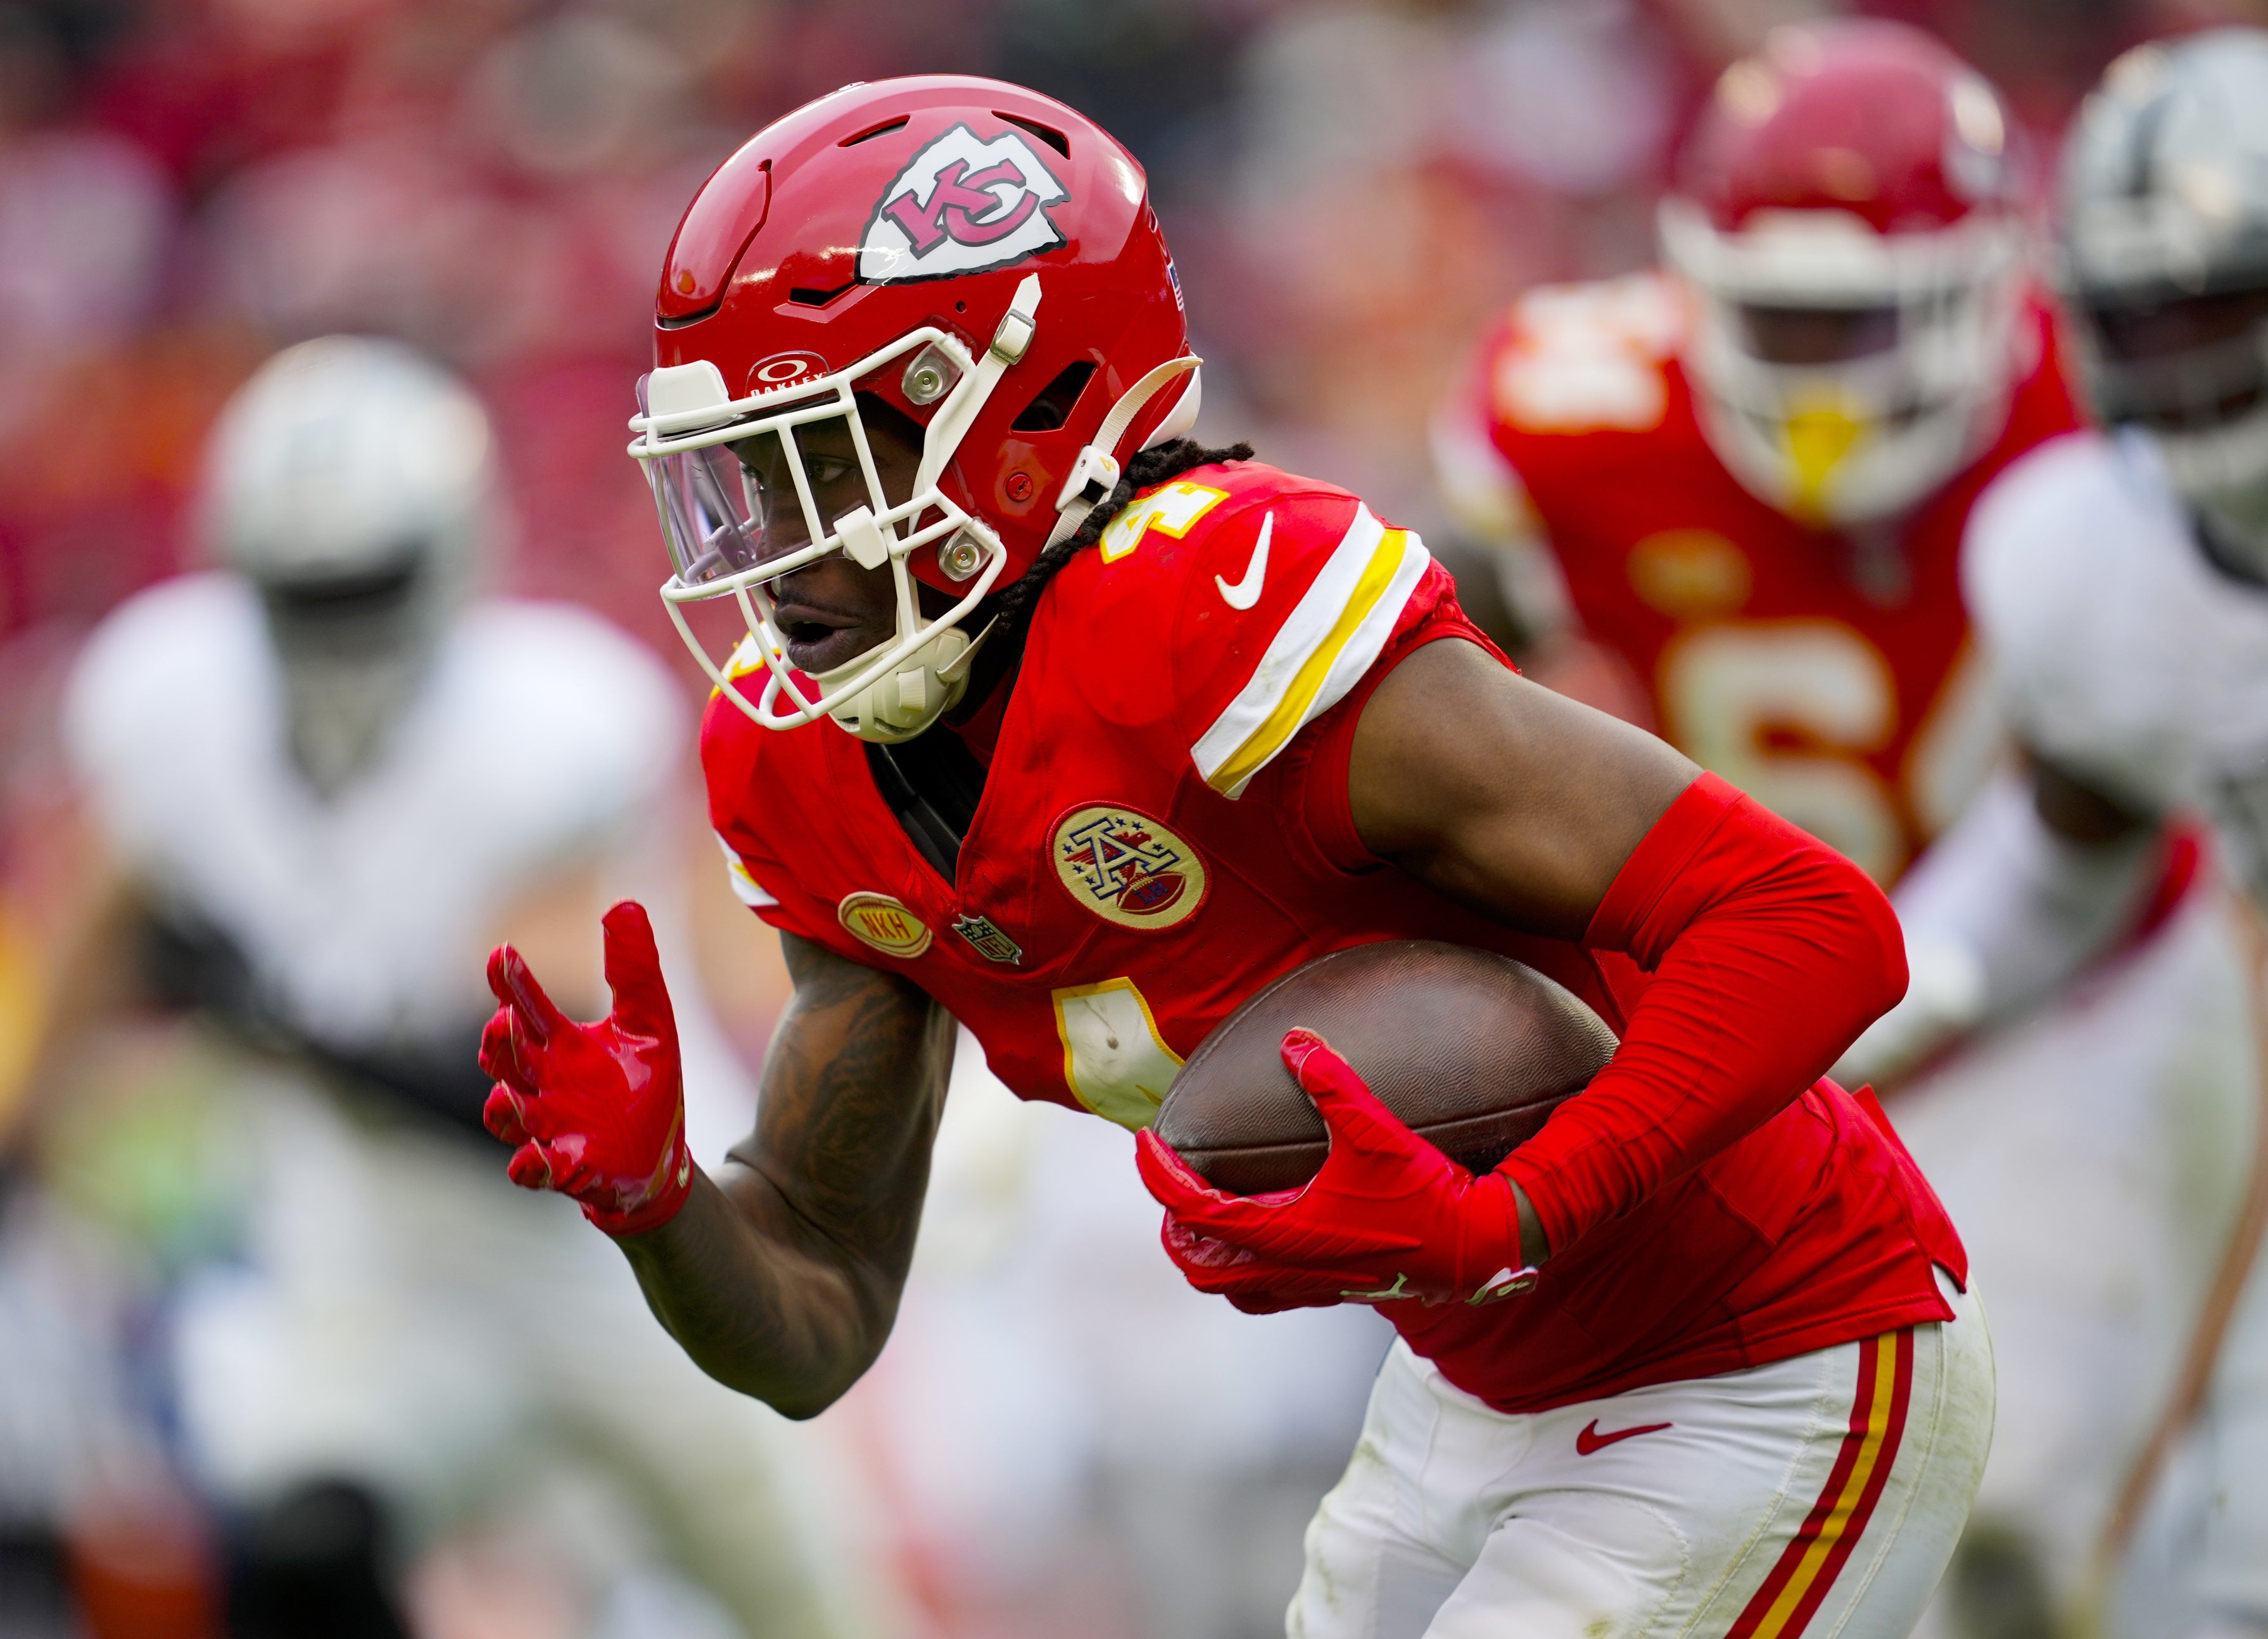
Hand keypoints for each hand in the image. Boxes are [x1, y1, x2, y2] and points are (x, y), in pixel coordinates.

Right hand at [478, 901, 692, 1236]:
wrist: (663, 1158)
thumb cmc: (644, 1088)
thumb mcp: (650, 1023)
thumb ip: (634, 970)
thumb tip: (624, 904)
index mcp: (561, 1045)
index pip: (526, 1006)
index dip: (510, 982)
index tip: (501, 953)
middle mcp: (544, 1084)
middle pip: (505, 1059)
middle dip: (500, 1043)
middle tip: (504, 1022)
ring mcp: (549, 1128)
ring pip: (508, 1114)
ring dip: (504, 1106)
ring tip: (508, 1095)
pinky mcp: (566, 1169)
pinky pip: (534, 1170)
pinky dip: (529, 1166)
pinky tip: (531, 1159)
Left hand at [1135, 1029, 1537, 1306]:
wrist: (1477, 1249)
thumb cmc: (1424, 1193)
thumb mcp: (1375, 1129)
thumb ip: (1332, 1081)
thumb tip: (1297, 1040)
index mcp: (1283, 1232)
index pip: (1193, 1210)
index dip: (1159, 1175)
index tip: (1145, 1143)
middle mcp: (1288, 1267)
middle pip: (1198, 1263)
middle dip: (1175, 1224)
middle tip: (1173, 1179)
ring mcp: (1309, 1285)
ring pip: (1229, 1286)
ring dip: (1207, 1252)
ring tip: (1204, 1212)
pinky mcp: (1334, 1290)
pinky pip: (1267, 1292)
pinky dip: (1246, 1269)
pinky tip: (1265, 1233)